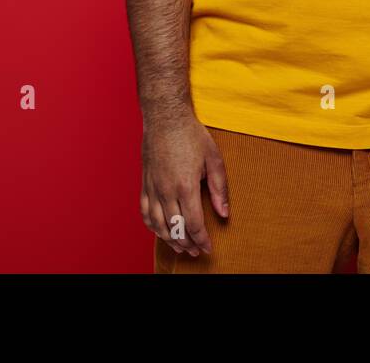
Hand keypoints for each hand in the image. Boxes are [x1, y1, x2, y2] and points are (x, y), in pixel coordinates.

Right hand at [140, 111, 229, 256]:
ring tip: (179, 246)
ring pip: (157, 224)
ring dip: (169, 239)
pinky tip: (159, 230)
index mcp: (186, 186)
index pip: (194, 224)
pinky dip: (152, 226)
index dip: (201, 240)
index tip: (208, 248)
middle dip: (186, 243)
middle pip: (175, 228)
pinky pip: (144, 212)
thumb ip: (219, 189)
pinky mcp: (144, 183)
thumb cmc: (191, 135)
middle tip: (195, 251)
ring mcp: (153, 188)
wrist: (165, 118)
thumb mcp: (214, 159)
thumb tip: (224, 213)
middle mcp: (166, 191)